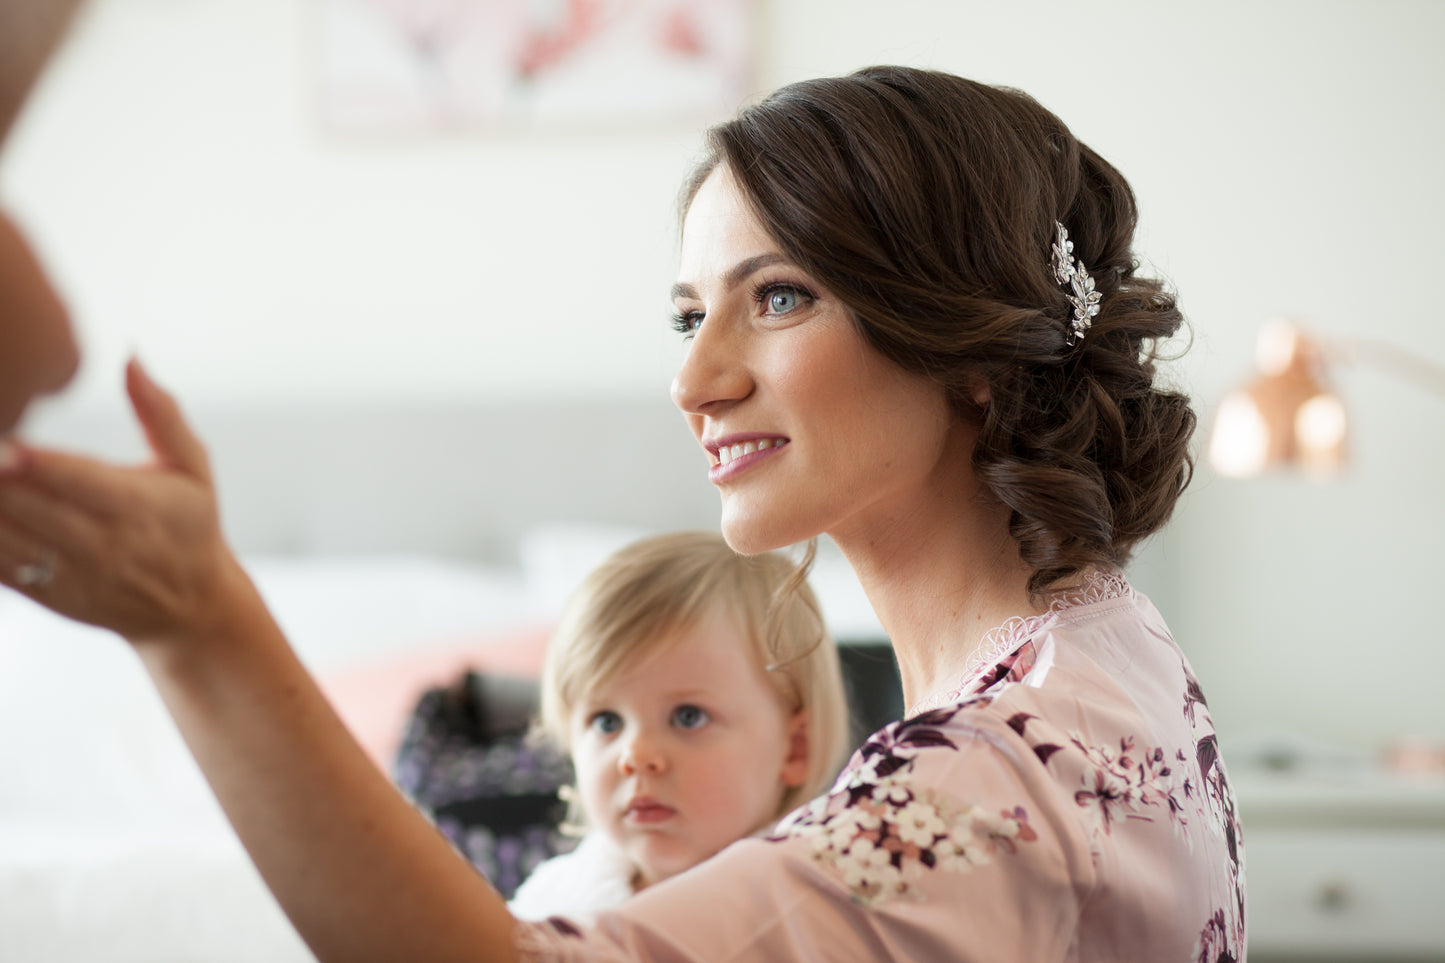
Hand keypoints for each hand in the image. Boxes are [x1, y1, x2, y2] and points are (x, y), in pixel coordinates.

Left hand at [0, 359, 244, 645]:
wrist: (191, 607)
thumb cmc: (190, 522)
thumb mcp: (193, 466)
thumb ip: (161, 413)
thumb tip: (131, 358)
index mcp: (139, 506)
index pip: (80, 480)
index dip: (37, 462)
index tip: (8, 443)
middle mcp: (102, 544)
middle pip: (30, 507)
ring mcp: (69, 574)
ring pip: (6, 538)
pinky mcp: (45, 595)